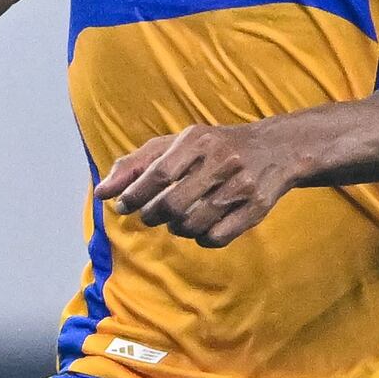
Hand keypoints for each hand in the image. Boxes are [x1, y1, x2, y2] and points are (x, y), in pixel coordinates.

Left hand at [96, 119, 309, 246]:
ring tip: (176, 219)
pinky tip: (202, 225)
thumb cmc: (213, 147)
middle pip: (172, 205)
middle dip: (152, 216)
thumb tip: (102, 192)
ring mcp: (242, 186)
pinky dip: (201, 238)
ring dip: (175, 228)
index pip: (158, 174)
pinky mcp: (257, 209)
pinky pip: (215, 237)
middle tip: (150, 215)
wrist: (276, 149)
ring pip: (192, 226)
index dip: (134, 196)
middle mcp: (222, 160)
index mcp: (198, 140)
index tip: (123, 206)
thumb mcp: (177, 144)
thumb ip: (137, 164)